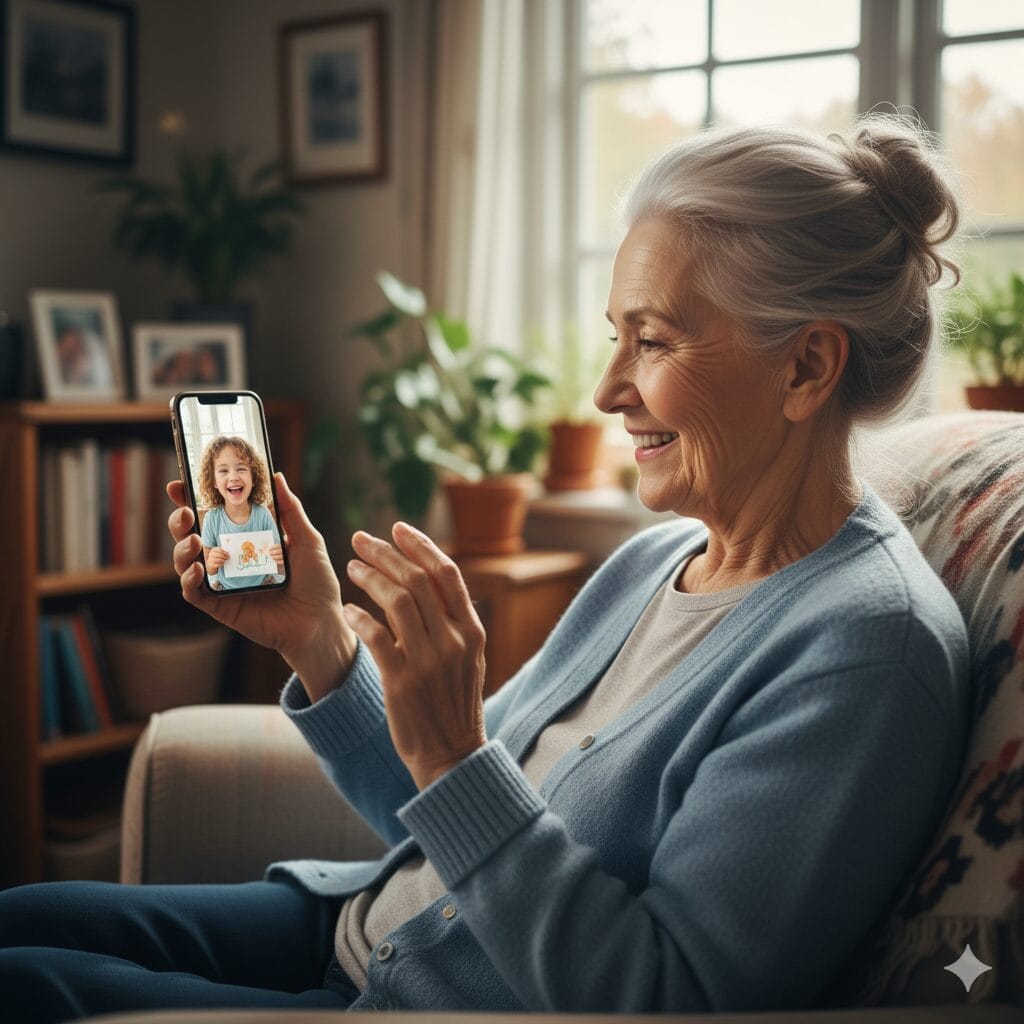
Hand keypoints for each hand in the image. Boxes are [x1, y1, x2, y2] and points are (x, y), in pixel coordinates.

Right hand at [167, 472, 356, 701]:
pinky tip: (198, 569)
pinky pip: (195, 593)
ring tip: (193, 540)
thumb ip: (290, 510)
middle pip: (191, 534)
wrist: (321, 623)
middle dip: (180, 520)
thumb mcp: (307, 540)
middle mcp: (230, 558)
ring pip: (186, 562)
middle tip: (186, 511)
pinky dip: (189, 580)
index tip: (181, 483)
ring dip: (181, 548)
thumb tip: (276, 475)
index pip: (214, 514)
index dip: (193, 498)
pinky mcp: (221, 606)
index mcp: (247, 538)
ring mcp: (222, 582)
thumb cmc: (317, 583)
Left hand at [342, 522, 486, 789]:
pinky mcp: (402, 683)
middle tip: (361, 539)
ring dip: (370, 578)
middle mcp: (454, 641)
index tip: (398, 528)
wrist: (451, 755)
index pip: (447, 573)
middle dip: (387, 553)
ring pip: (396, 601)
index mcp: (472, 631)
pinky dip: (359, 617)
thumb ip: (455, 622)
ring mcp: (429, 661)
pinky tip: (348, 610)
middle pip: (418, 580)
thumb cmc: (454, 704)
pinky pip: (376, 637)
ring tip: (351, 567)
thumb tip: (432, 582)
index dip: (421, 545)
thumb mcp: (468, 659)